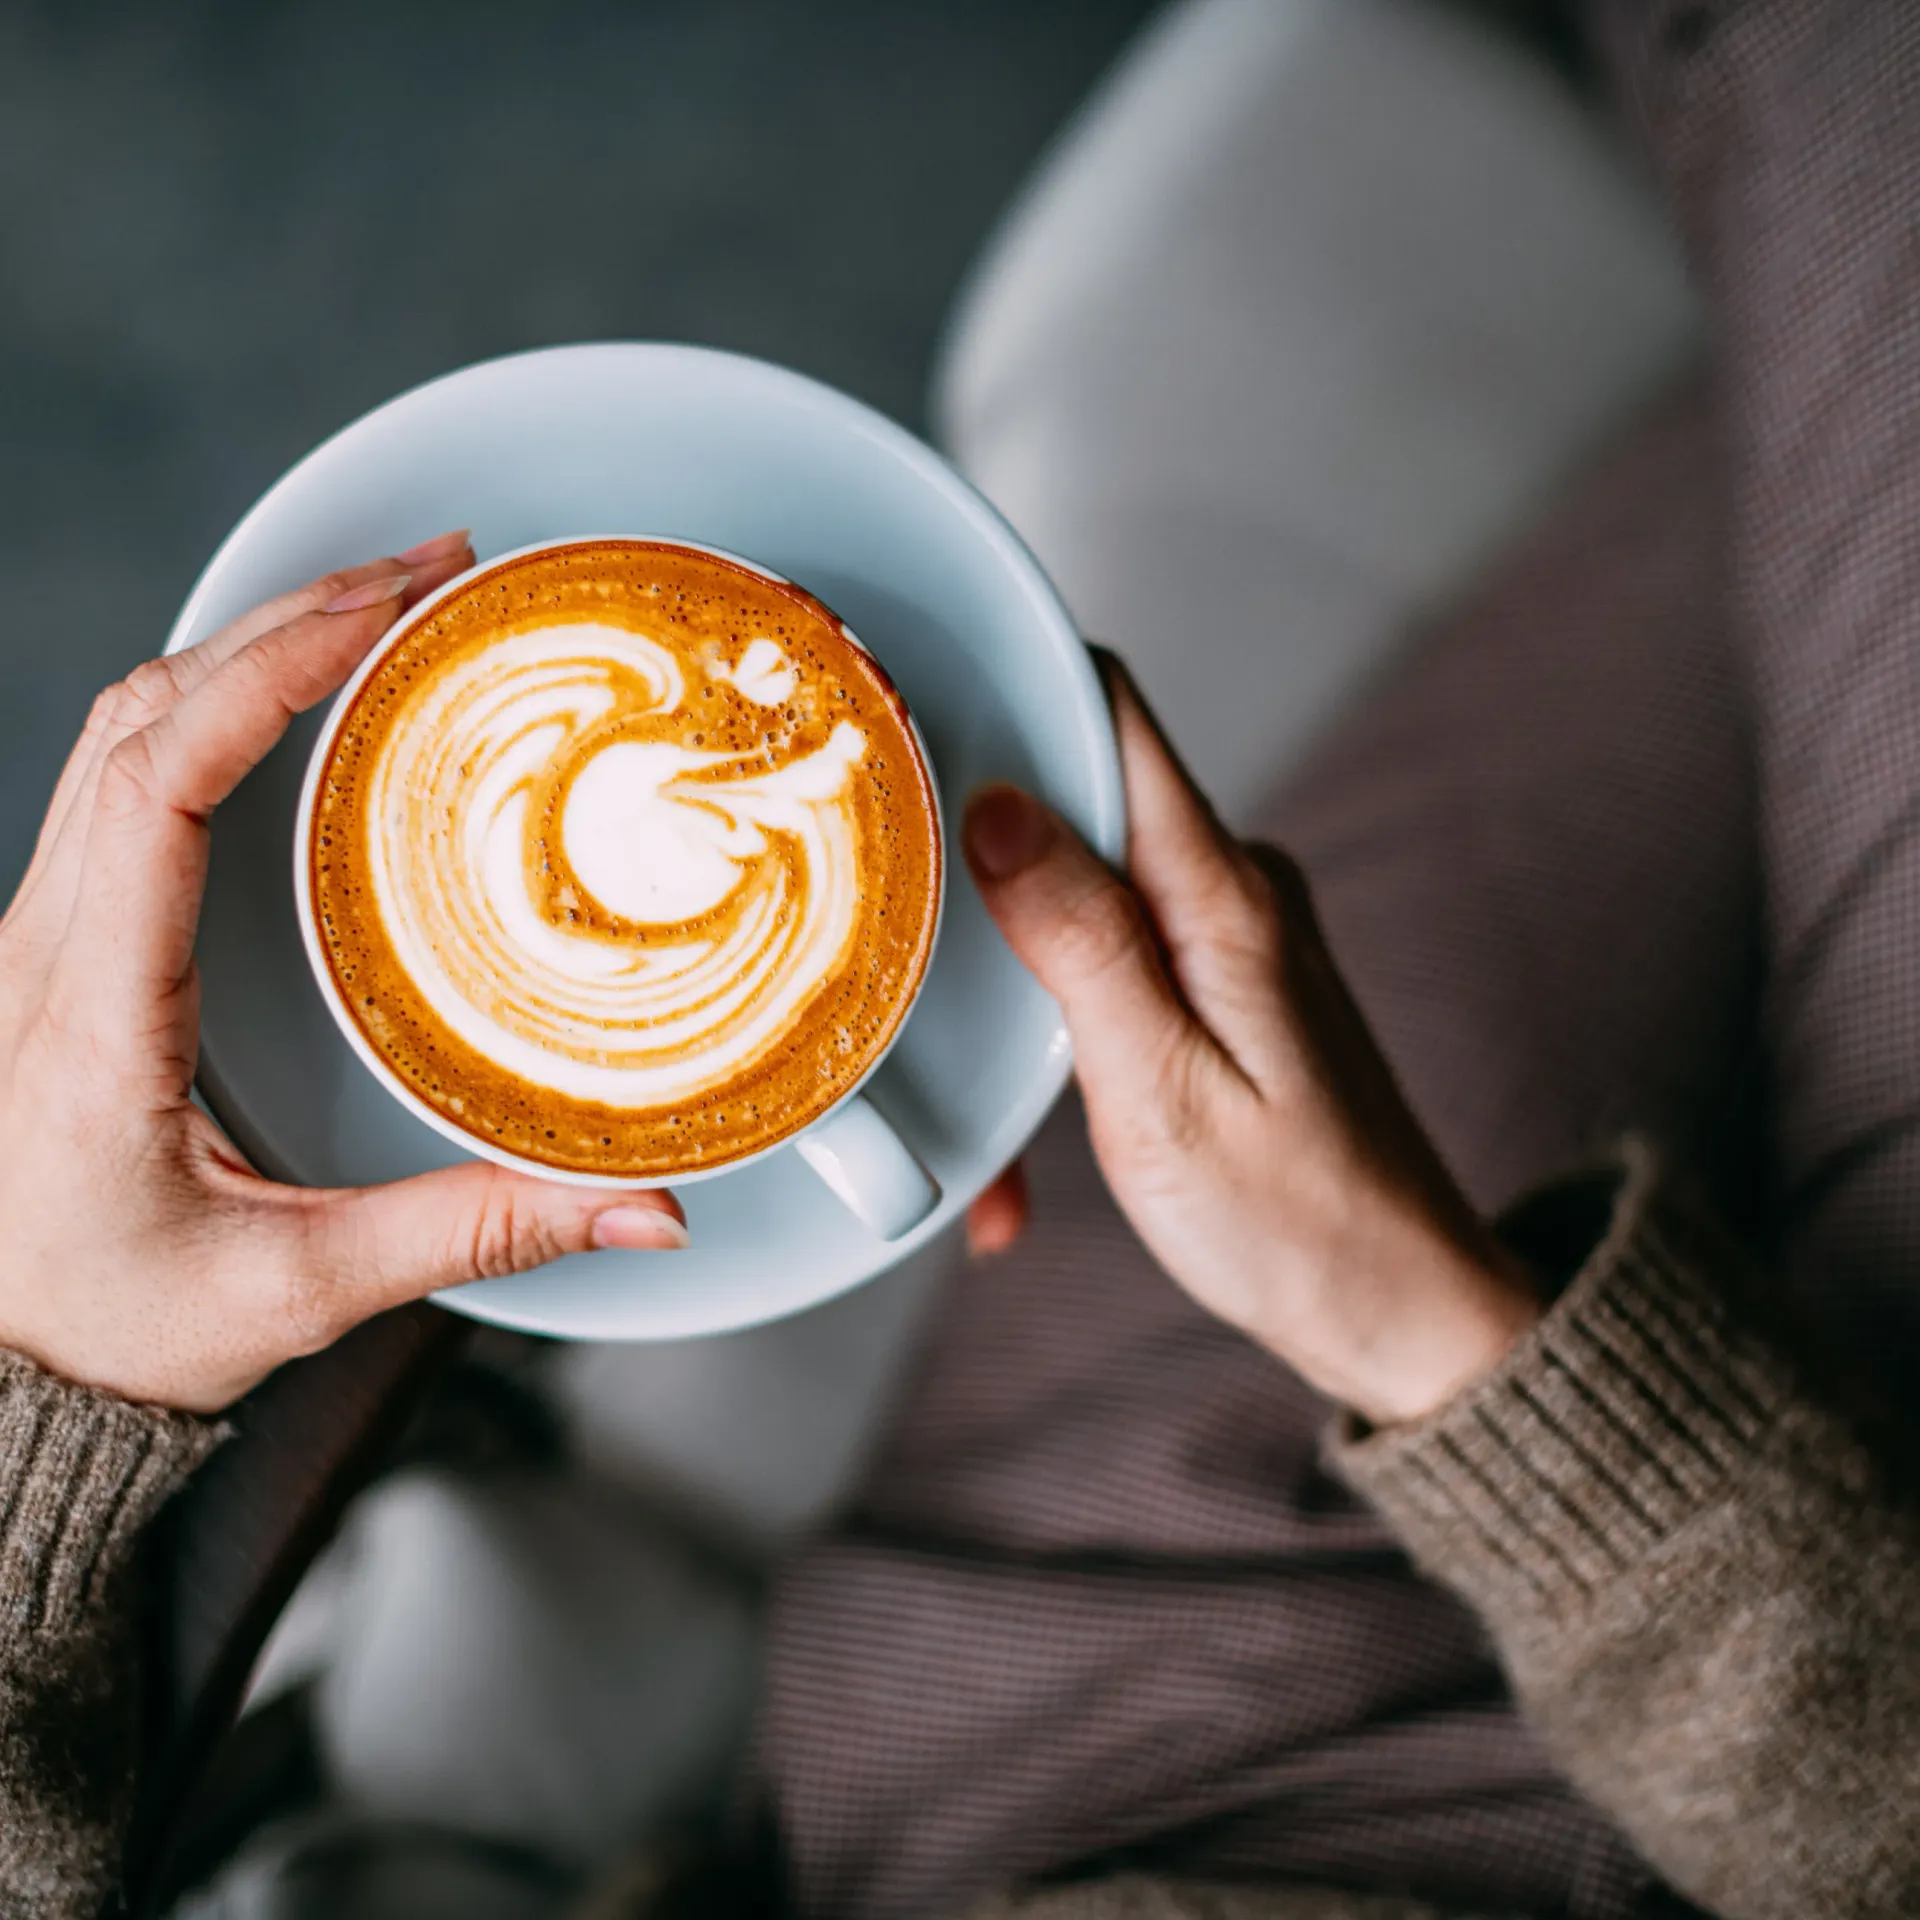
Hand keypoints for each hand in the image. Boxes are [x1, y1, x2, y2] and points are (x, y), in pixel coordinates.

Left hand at [0, 533, 684, 1414]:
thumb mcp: (300, 1289)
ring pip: (122, 726)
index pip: (158, 780)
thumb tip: (645, 1210)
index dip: (266, 673)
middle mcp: (44, 947)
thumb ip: (476, 1233)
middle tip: (430, 573)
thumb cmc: (110, 1330)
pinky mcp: (63, 940)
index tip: (380, 613)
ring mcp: (39, 934)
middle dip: (288, 617)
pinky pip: (121, 772)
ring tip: (380, 604)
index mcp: (89, 1013)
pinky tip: (298, 696)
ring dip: (246, 643)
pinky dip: (212, 700)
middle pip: (143, 713)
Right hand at [961, 657, 1535, 1425]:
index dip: (1006, 687)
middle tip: (901, 949)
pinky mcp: (1219, 982)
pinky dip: (1055, 1029)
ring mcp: (1228, 933)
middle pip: (1075, 800)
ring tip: (985, 1114)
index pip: (1109, 714)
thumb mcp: (1161, 1092)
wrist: (1398, 1306)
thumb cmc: (1296, 1223)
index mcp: (1223, 896)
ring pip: (1075, 895)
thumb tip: (1000, 805)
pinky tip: (1036, 1133)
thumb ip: (1081, 941)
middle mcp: (1233, 889)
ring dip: (1008, 983)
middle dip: (977, 870)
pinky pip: (1109, 960)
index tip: (904, 712)